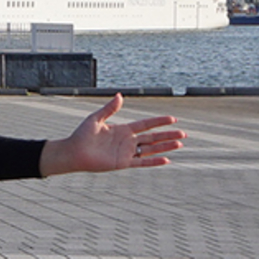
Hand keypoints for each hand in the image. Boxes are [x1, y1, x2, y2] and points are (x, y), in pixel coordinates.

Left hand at [40, 93, 185, 175]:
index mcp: (122, 129)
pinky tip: (166, 160)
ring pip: (150, 149)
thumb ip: (109, 109)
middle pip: (152, 137)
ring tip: (179, 144)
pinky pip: (142, 162)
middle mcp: (127, 141)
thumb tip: (120, 96)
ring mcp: (126, 153)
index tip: (172, 119)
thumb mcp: (96, 119)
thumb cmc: (82, 135)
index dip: (159, 122)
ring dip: (165, 147)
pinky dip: (154, 161)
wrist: (74, 152)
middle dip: (168, 135)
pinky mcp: (123, 163)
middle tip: (184, 133)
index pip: (145, 124)